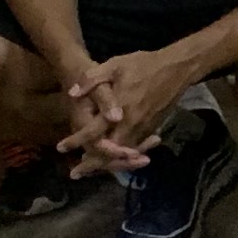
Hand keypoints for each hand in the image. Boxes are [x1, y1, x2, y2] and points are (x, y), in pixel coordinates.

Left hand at [61, 48, 192, 173]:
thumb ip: (91, 79)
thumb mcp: (114, 65)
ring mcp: (143, 129)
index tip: (60, 147)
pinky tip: (114, 158)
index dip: (75, 141)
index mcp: (119, 110)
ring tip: (91, 169)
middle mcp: (131, 125)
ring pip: (122, 154)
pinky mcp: (152, 128)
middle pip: (108, 152)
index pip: (93, 132)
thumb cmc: (144, 65)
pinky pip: (134, 147)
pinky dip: (122, 156)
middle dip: (92, 165)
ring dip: (107, 164)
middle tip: (75, 173)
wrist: (177, 69)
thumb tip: (72, 94)